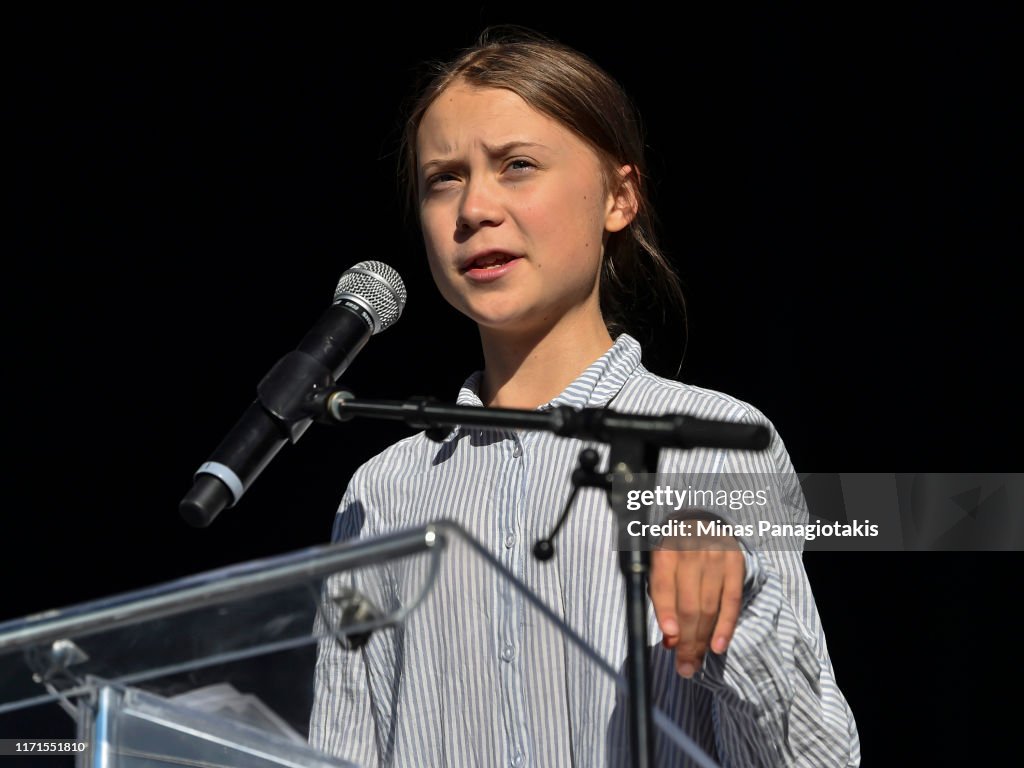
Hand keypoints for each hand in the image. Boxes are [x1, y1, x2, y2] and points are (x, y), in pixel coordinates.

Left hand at [648, 523, 744, 677]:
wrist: (701, 518)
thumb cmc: (674, 551)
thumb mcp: (659, 565)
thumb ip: (661, 598)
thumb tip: (670, 638)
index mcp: (665, 550)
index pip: (664, 587)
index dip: (666, 614)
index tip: (670, 639)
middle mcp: (690, 551)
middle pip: (689, 604)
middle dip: (686, 640)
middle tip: (684, 667)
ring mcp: (715, 556)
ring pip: (710, 607)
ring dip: (703, 640)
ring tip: (695, 663)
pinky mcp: (735, 562)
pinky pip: (731, 601)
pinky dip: (725, 626)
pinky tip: (718, 646)